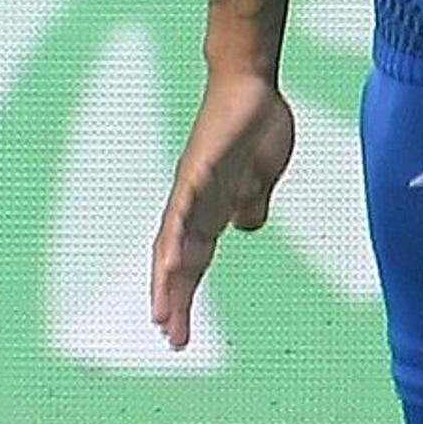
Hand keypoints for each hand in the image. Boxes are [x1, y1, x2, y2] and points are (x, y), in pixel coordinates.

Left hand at [150, 69, 297, 349]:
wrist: (251, 84)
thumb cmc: (256, 127)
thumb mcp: (260, 180)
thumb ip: (251, 204)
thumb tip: (244, 226)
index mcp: (211, 210)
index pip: (194, 262)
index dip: (186, 297)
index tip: (181, 333)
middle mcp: (194, 204)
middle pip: (179, 262)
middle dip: (175, 302)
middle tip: (171, 339)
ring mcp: (192, 188)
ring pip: (174, 243)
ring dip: (168, 281)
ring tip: (162, 315)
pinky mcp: (198, 170)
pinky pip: (183, 210)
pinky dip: (176, 239)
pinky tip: (171, 263)